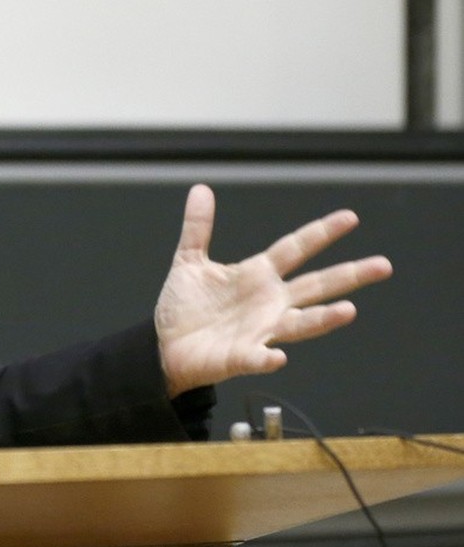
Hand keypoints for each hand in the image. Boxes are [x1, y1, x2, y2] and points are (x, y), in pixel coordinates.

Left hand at [154, 184, 392, 396]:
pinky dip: (268, 357)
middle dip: (349, 276)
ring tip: (347, 311)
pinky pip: (258, 358)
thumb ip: (198, 227)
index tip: (350, 218)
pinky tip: (279, 356)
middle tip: (382, 265)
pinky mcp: (241, 356)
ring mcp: (259, 331)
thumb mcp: (189, 261)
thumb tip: (200, 189)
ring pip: (299, 324)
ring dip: (323, 319)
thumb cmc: (184, 307)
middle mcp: (268, 303)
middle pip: (315, 286)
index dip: (321, 233)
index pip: (295, 249)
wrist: (163, 346)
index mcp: (258, 276)